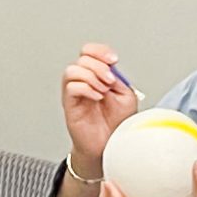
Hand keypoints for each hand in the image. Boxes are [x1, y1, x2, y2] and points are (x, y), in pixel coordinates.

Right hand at [59, 41, 141, 175]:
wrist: (108, 145)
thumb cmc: (115, 124)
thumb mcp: (126, 96)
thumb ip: (119, 79)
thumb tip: (111, 68)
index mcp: (97, 75)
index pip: (90, 52)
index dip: (100, 51)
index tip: (113, 60)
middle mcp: (84, 81)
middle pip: (82, 58)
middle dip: (100, 66)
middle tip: (110, 81)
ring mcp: (75, 93)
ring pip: (73, 70)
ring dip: (92, 77)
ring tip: (103, 91)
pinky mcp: (69, 104)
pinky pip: (71, 87)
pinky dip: (86, 89)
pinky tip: (97, 98)